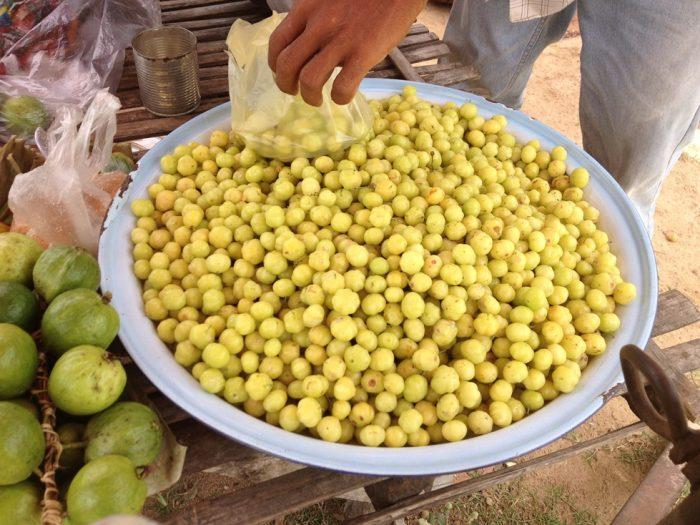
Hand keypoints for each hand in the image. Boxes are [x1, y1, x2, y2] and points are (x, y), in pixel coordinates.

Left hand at [268, 0, 426, 105]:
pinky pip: (342, 87)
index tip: (283, 73)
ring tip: (317, 99)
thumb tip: (308, 45)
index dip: (275, 65)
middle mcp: (319, 25)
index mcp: (307, 9)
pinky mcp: (363, 53)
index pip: (277, 43)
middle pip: (287, 65)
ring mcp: (341, 40)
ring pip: (309, 80)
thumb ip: (314, 19)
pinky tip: (343, 96)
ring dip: (309, 96)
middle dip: (286, 86)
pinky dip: (339, 98)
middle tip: (295, 92)